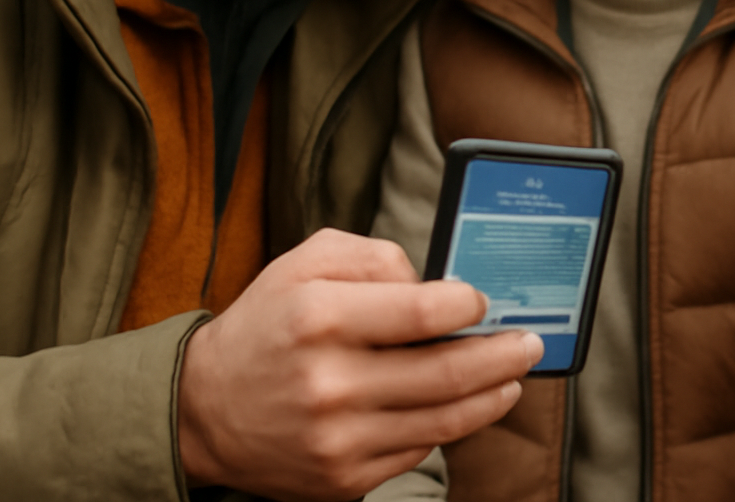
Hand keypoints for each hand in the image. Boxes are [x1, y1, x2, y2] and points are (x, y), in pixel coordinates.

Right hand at [176, 228, 541, 501]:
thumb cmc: (268, 324)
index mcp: (320, 317)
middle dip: (503, 355)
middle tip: (530, 343)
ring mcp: (337, 437)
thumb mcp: (305, 262)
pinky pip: (418, 449)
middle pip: (447, 372)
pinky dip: (450, 425)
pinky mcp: (342, 476)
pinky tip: (466, 405)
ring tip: (513, 375)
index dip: (469, 306)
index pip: (424, 312)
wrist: (204, 408)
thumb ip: (374, 258)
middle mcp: (329, 382)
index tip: (485, 302)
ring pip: (444, 419)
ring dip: (492, 395)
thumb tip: (435, 280)